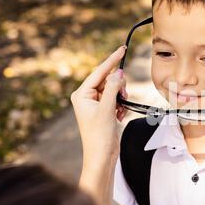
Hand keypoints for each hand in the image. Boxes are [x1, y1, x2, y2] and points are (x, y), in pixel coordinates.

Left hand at [71, 46, 127, 171]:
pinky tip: (119, 116)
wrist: (102, 156)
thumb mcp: (107, 108)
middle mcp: (86, 97)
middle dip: (119, 87)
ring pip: (114, 90)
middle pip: (108, 80)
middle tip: (123, 97)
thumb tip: (118, 73)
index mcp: (81, 94)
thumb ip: (112, 88)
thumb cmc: (99, 135)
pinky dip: (121, 106)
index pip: (99, 72)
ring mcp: (95, 104)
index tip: (123, 48)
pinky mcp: (103, 111)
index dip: (112, 60)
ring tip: (119, 111)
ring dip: (121, 98)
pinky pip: (116, 100)